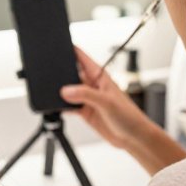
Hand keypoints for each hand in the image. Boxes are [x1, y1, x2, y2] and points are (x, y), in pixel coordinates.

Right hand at [62, 46, 185, 173]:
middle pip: (71, 73)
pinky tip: (58, 107)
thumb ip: (85, 94)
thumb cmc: (130, 116)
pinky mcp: (85, 111)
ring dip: (61, 92)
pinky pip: (69, 106)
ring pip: (68, 90)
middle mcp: (92, 85)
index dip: (70, 50)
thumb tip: (66, 90)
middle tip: (51, 77)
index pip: (81, 57)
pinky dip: (62, 106)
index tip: (58, 47)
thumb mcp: (107, 101)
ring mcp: (88, 98)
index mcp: (99, 75)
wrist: (134, 138)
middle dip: (61, 74)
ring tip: (54, 94)